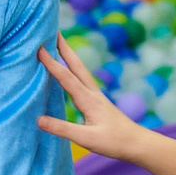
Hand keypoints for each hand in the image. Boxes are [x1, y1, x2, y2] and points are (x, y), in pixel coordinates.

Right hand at [35, 39, 156, 162]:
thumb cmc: (114, 142)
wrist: (137, 143)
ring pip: (80, 70)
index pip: (66, 77)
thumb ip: (62, 129)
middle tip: (53, 31)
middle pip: (76, 65)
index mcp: (88, 100)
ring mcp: (96, 95)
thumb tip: (38, 119)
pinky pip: (82, 79)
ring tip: (59, 44)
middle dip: (64, 47)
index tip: (39, 48)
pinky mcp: (98, 101)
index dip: (52, 63)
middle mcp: (92, 93)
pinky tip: (71, 70)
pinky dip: (73, 69)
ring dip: (69, 55)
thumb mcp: (86, 139)